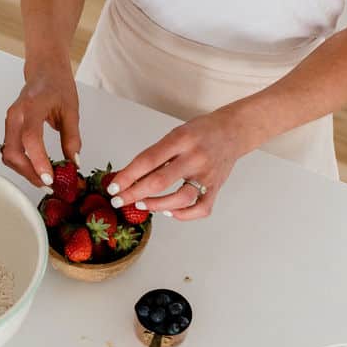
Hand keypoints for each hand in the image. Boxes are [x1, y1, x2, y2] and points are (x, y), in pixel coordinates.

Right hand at [2, 64, 81, 187]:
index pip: (31, 138)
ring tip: (44, 179)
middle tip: (48, 184)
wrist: (44, 69)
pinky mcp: (9, 128)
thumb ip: (72, 138)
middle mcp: (16, 114)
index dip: (38, 161)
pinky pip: (10, 150)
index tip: (49, 177)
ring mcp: (10, 121)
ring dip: (24, 171)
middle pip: (14, 151)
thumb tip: (73, 163)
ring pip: (9, 154)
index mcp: (32, 106)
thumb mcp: (71, 110)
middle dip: (29, 172)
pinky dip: (22, 163)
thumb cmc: (57, 84)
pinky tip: (36, 169)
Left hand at [107, 108, 253, 220]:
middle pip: (159, 182)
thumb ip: (155, 155)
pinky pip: (200, 209)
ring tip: (143, 204)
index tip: (113, 187)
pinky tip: (169, 211)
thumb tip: (128, 177)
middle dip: (134, 194)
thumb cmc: (200, 132)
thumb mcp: (175, 134)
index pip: (148, 161)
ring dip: (156, 205)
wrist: (234, 131)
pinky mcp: (216, 187)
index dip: (127, 176)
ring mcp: (207, 174)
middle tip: (120, 200)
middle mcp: (195, 157)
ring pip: (180, 199)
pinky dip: (182, 215)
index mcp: (181, 139)